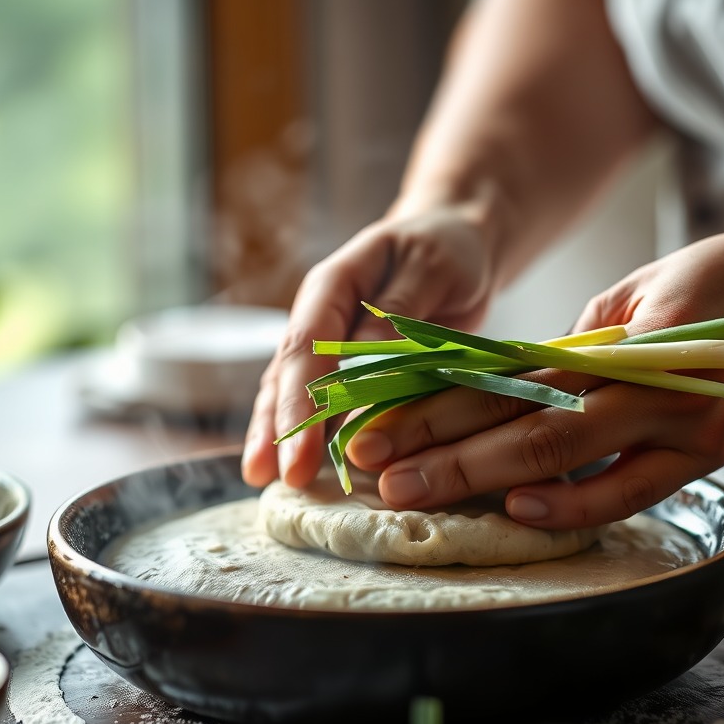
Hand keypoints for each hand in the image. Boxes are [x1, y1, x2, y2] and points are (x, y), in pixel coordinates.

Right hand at [241, 202, 497, 488]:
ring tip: (265, 481)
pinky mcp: (350, 367)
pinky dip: (314, 434)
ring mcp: (329, 344)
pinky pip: (325, 402)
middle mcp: (320, 316)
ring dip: (280, 435)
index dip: (299, 403)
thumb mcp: (433, 267)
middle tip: (279, 480)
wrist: (457, 243)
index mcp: (333, 284)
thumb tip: (367, 362)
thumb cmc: (447, 248)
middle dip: (281, 428)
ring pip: (292, 391)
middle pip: (287, 374)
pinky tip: (303, 468)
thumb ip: (398, 311)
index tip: (298, 452)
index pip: (306, 346)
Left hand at [346, 223, 723, 527]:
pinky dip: (572, 507)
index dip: (438, 407)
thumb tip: (523, 383)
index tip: (380, 427)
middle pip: (520, 427)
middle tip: (372, 472)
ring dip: (482, 483)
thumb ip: (578, 341)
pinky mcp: (709, 459)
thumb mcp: (640, 290)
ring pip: (563, 462)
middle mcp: (645, 387)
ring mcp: (679, 430)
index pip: (508, 379)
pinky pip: (632, 494)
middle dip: (439, 454)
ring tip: (417, 498)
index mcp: (621, 338)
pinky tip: (516, 513)